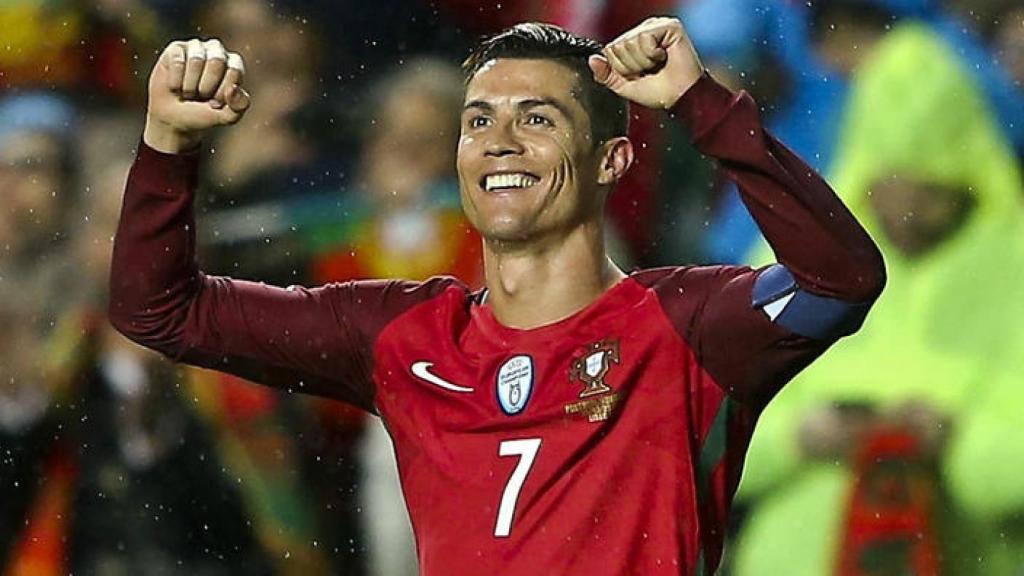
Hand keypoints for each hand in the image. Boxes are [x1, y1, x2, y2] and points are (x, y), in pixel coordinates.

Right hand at [144, 39, 250, 153]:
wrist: (172, 118)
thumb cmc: (202, 114)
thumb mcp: (225, 116)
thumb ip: (239, 106)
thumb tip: (234, 88)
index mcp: (234, 65)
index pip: (235, 70)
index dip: (222, 91)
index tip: (215, 102)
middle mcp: (217, 51)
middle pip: (217, 60)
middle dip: (206, 86)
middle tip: (201, 96)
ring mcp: (196, 47)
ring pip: (196, 60)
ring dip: (190, 85)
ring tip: (187, 92)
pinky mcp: (176, 48)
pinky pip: (177, 61)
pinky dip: (175, 81)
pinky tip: (174, 86)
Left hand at [589, 17, 703, 109]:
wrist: (680, 97)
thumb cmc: (658, 91)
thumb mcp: (625, 85)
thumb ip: (606, 74)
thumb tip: (592, 60)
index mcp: (633, 41)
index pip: (610, 49)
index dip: (621, 68)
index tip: (640, 74)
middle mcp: (643, 30)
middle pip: (618, 45)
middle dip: (631, 66)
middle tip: (650, 70)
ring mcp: (655, 26)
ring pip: (629, 42)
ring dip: (643, 61)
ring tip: (657, 65)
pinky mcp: (668, 25)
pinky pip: (644, 38)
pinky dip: (652, 54)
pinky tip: (664, 56)